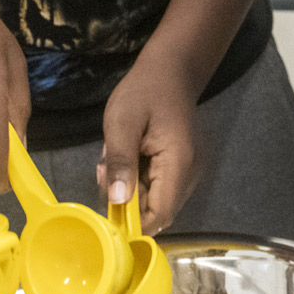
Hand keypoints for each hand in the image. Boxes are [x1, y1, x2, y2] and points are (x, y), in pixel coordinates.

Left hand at [100, 55, 202, 229]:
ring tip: (111, 162)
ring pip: (156, 201)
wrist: (171, 70)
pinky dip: (138, 182)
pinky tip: (126, 159)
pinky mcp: (181, 167)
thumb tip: (116, 201)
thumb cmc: (144, 91)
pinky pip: (158, 188)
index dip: (133, 223)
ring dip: (130, 191)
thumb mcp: (121, 122)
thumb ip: (119, 162)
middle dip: (127, 204)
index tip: (105, 211)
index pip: (160, 215)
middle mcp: (189, 174)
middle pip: (158, 212)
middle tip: (103, 173)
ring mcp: (188, 171)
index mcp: (178, 164)